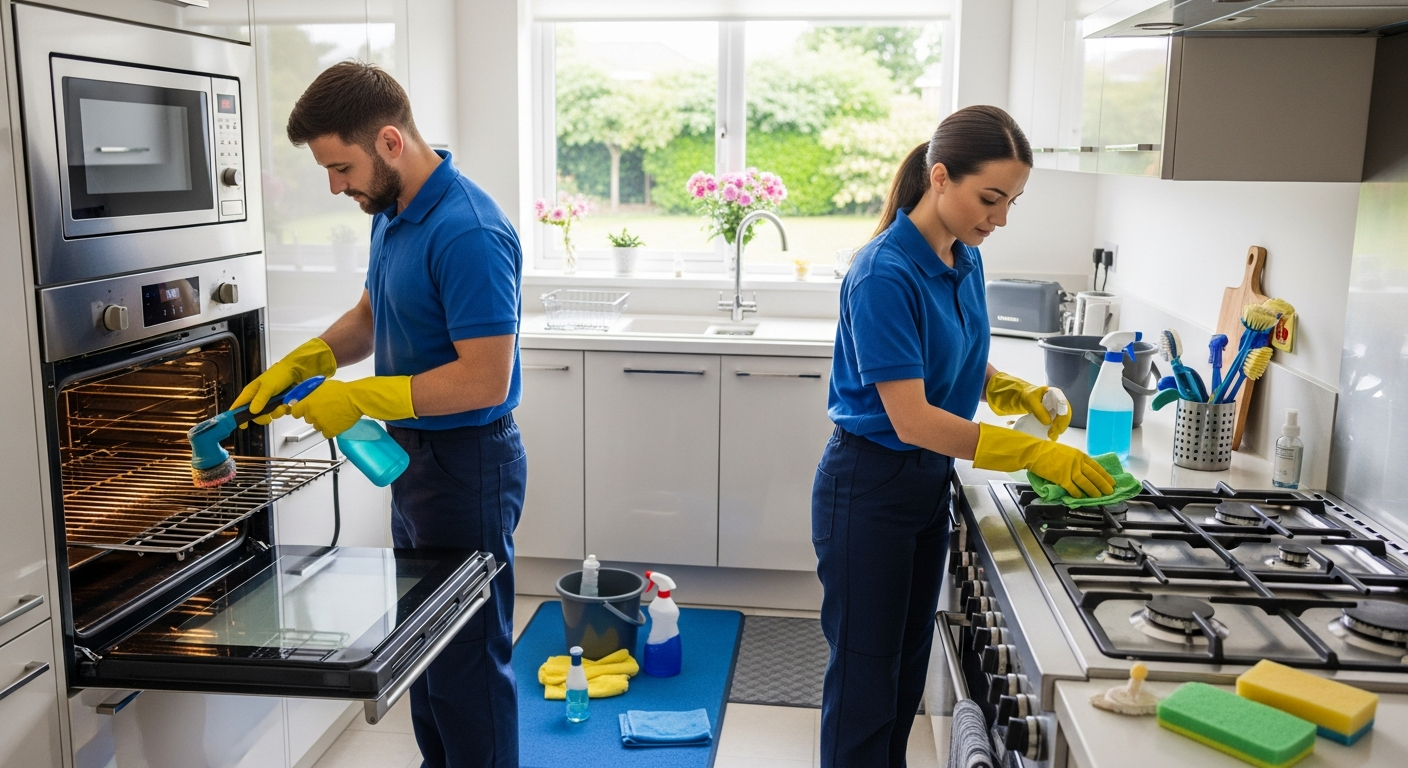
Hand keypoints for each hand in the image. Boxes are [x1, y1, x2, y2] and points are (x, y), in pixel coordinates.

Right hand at [232, 338, 336, 424]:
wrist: (297, 371)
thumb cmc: (279, 375)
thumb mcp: (268, 386)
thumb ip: (260, 399)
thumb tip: (251, 412)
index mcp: (250, 392)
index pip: (238, 406)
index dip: (237, 416)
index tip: (242, 425)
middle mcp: (258, 398)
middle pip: (254, 415)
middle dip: (263, 417)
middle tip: (269, 416)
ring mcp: (269, 402)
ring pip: (268, 415)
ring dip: (276, 413)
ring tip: (282, 406)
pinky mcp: (279, 403)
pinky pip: (278, 413)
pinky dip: (283, 411)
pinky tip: (287, 405)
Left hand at [290, 375, 415, 437]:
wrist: (355, 399)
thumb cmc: (341, 390)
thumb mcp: (322, 386)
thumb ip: (309, 394)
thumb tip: (301, 399)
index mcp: (307, 404)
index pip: (295, 412)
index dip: (299, 410)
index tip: (303, 409)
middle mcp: (311, 415)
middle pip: (307, 419)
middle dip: (313, 414)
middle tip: (324, 408)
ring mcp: (320, 424)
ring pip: (316, 426)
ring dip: (322, 422)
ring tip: (332, 414)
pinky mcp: (330, 431)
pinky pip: (325, 433)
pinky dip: (329, 429)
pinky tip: (335, 421)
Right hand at [971, 423, 1113, 497]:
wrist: (1034, 452)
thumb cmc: (1047, 451)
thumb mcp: (1065, 451)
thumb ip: (1075, 460)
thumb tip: (1081, 470)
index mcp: (1079, 455)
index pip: (1096, 466)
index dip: (1104, 475)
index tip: (1111, 481)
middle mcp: (1077, 462)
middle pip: (1094, 475)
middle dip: (1103, 484)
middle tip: (1110, 492)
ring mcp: (1070, 470)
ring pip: (1086, 483)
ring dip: (1093, 490)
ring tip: (1099, 496)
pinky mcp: (1061, 478)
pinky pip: (1072, 488)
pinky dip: (1077, 493)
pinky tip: (1081, 497)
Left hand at [986, 372, 1070, 439]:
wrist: (1026, 397)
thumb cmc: (1028, 397)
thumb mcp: (1031, 402)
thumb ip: (1039, 411)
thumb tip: (1048, 423)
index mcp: (1055, 393)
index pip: (1063, 404)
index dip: (1062, 415)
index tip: (1055, 425)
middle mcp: (1060, 399)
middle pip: (1066, 413)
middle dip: (1061, 424)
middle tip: (1054, 434)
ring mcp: (1059, 407)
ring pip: (1064, 418)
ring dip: (1060, 428)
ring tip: (1053, 436)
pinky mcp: (1056, 413)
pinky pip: (1059, 421)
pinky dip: (1057, 428)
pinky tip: (1053, 433)